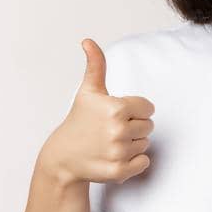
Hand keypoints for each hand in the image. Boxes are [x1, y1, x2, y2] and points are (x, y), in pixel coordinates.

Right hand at [40, 39, 155, 186]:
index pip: (148, 107)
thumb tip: (88, 41)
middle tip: (111, 130)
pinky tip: (115, 157)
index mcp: (116, 108)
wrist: (63, 156)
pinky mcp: (119, 171)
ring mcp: (118, 152)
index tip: (116, 114)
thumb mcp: (88, 91)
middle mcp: (118, 130)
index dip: (134, 110)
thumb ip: (96, 65)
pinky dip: (134, 162)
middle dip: (134, 127)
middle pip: (149, 126)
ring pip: (146, 144)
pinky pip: (144, 163)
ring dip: (132, 144)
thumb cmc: (79, 120)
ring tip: (110, 143)